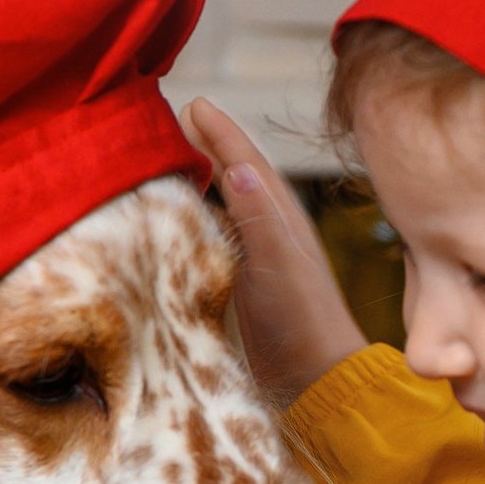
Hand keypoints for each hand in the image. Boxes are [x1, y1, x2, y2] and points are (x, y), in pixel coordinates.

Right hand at [187, 98, 369, 405]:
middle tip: (171, 120)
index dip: (220, 133)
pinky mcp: (242, 283)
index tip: (194, 104)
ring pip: (221, 204)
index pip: (244, 162)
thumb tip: (237, 167)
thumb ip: (259, 219)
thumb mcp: (279, 267)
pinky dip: (193, 220)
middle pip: (231, 174)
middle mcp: (267, 230)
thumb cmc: (302, 324)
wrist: (317, 379)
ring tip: (167, 160)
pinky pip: (212, 237)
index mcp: (278, 218)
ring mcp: (254, 256)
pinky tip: (176, 223)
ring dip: (197, 179)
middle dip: (205, 145)